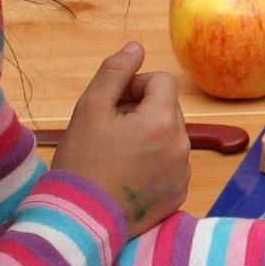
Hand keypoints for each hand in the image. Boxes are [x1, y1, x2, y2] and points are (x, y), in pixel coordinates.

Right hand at [50, 42, 188, 238]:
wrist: (80, 218)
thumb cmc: (82, 161)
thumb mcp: (90, 108)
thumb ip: (115, 71)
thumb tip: (137, 47)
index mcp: (162, 121)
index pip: (163, 81)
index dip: (136, 86)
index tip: (113, 104)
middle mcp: (181, 146)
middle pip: (168, 109)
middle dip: (143, 111)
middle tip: (110, 130)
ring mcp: (183, 173)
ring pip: (170, 136)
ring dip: (149, 136)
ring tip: (117, 155)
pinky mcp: (179, 194)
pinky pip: (172, 164)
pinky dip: (154, 162)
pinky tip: (127, 175)